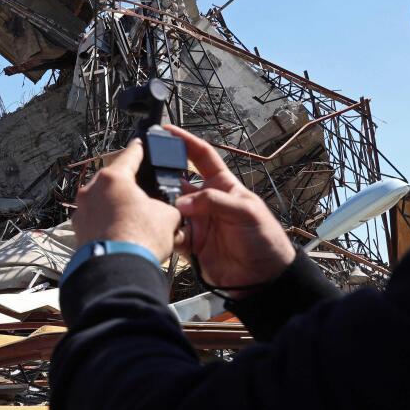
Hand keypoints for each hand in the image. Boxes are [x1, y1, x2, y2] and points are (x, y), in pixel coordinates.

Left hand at [73, 139, 181, 262]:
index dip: (139, 149)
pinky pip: (95, 219)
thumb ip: (166, 204)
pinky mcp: (78, 231)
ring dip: (115, 204)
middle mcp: (91, 190)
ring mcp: (81, 211)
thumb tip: (165, 209)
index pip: (130, 155)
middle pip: (113, 179)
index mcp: (113, 178)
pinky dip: (107, 222)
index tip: (141, 143)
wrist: (117, 272)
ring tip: (132, 215)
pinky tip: (121, 231)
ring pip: (102, 200)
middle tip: (141, 190)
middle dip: (127, 184)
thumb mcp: (167, 215)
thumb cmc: (140, 239)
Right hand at [164, 124, 294, 295]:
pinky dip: (163, 231)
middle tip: (145, 170)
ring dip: (160, 205)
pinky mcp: (189, 244)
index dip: (185, 142)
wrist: (264, 278)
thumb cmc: (264, 239)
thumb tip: (183, 202)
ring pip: (169, 207)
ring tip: (149, 202)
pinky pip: (170, 233)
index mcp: (222, 186)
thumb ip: (215, 201)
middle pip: (178, 181)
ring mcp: (196, 222)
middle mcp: (206, 201)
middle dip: (162, 174)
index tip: (167, 131)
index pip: (201, 157)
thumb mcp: (246, 211)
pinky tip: (158, 228)